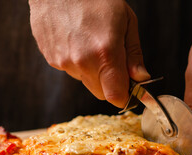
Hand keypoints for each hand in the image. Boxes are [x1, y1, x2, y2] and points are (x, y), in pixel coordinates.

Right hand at [29, 0, 149, 107]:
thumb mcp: (126, 21)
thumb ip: (134, 54)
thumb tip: (140, 78)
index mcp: (105, 53)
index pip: (115, 97)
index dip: (124, 96)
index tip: (129, 88)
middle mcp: (82, 62)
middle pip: (101, 92)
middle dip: (110, 83)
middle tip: (112, 59)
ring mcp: (63, 61)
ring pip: (85, 80)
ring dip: (92, 70)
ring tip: (91, 42)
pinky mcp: (50, 57)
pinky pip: (70, 69)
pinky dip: (76, 61)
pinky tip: (76, 39)